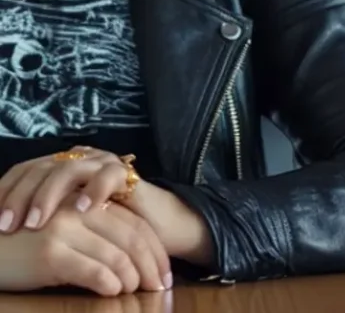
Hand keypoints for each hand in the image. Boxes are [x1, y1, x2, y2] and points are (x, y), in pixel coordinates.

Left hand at [0, 146, 213, 268]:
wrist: (152, 228)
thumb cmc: (102, 231)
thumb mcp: (61, 225)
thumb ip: (38, 219)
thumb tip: (0, 229)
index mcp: (59, 167)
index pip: (25, 170)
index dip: (6, 190)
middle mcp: (80, 160)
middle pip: (42, 168)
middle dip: (21, 197)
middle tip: (8, 225)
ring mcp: (104, 164)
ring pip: (70, 168)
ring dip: (49, 195)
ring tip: (38, 222)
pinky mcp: (128, 174)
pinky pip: (109, 175)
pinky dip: (93, 190)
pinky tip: (81, 209)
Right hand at [0, 201, 170, 295]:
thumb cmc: (27, 244)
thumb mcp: (66, 232)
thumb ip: (95, 235)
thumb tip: (133, 264)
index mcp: (89, 204)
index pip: (135, 225)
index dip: (155, 249)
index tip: (166, 271)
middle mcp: (81, 212)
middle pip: (132, 237)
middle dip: (152, 264)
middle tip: (162, 285)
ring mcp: (66, 230)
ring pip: (116, 254)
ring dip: (133, 277)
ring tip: (140, 290)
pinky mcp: (50, 253)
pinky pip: (91, 269)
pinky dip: (109, 283)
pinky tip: (115, 292)